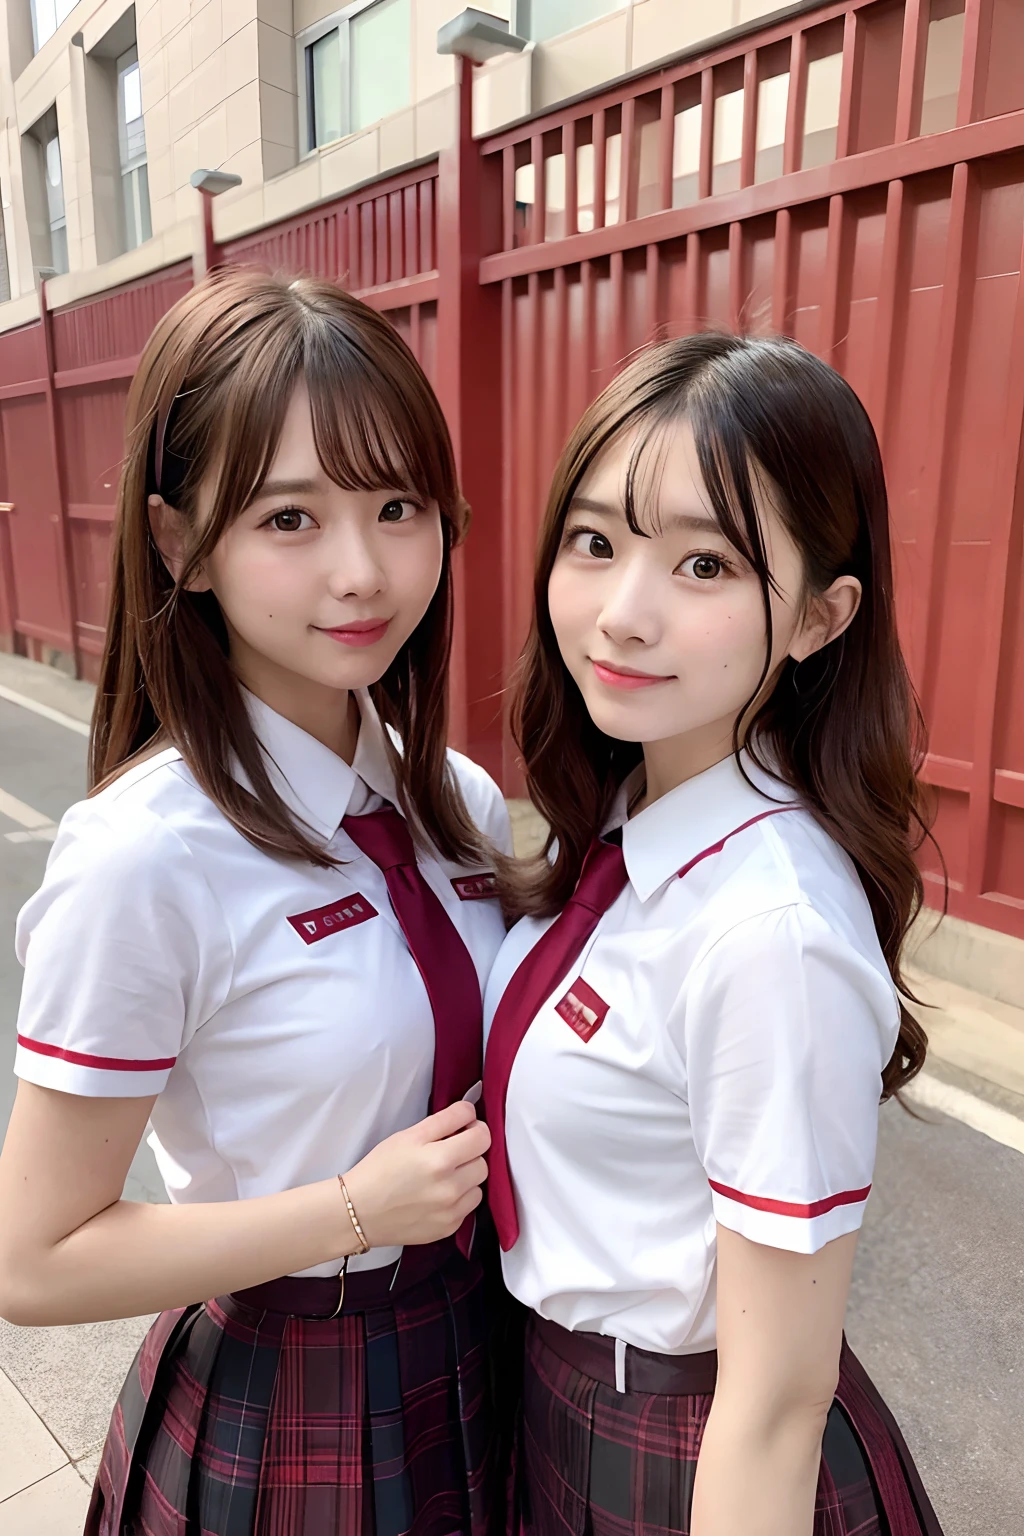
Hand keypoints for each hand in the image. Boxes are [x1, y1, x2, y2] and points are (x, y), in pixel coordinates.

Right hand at [342, 1100, 490, 1248]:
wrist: (358, 1211)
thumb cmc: (379, 1170)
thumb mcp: (409, 1135)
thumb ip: (444, 1121)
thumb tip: (470, 1113)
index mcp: (440, 1159)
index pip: (482, 1135)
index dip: (473, 1125)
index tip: (463, 1126)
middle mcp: (450, 1187)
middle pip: (483, 1160)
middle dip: (469, 1152)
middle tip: (447, 1151)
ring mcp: (451, 1211)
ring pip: (478, 1184)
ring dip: (466, 1176)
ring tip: (441, 1175)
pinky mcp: (448, 1228)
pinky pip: (468, 1206)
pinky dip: (459, 1198)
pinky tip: (436, 1195)